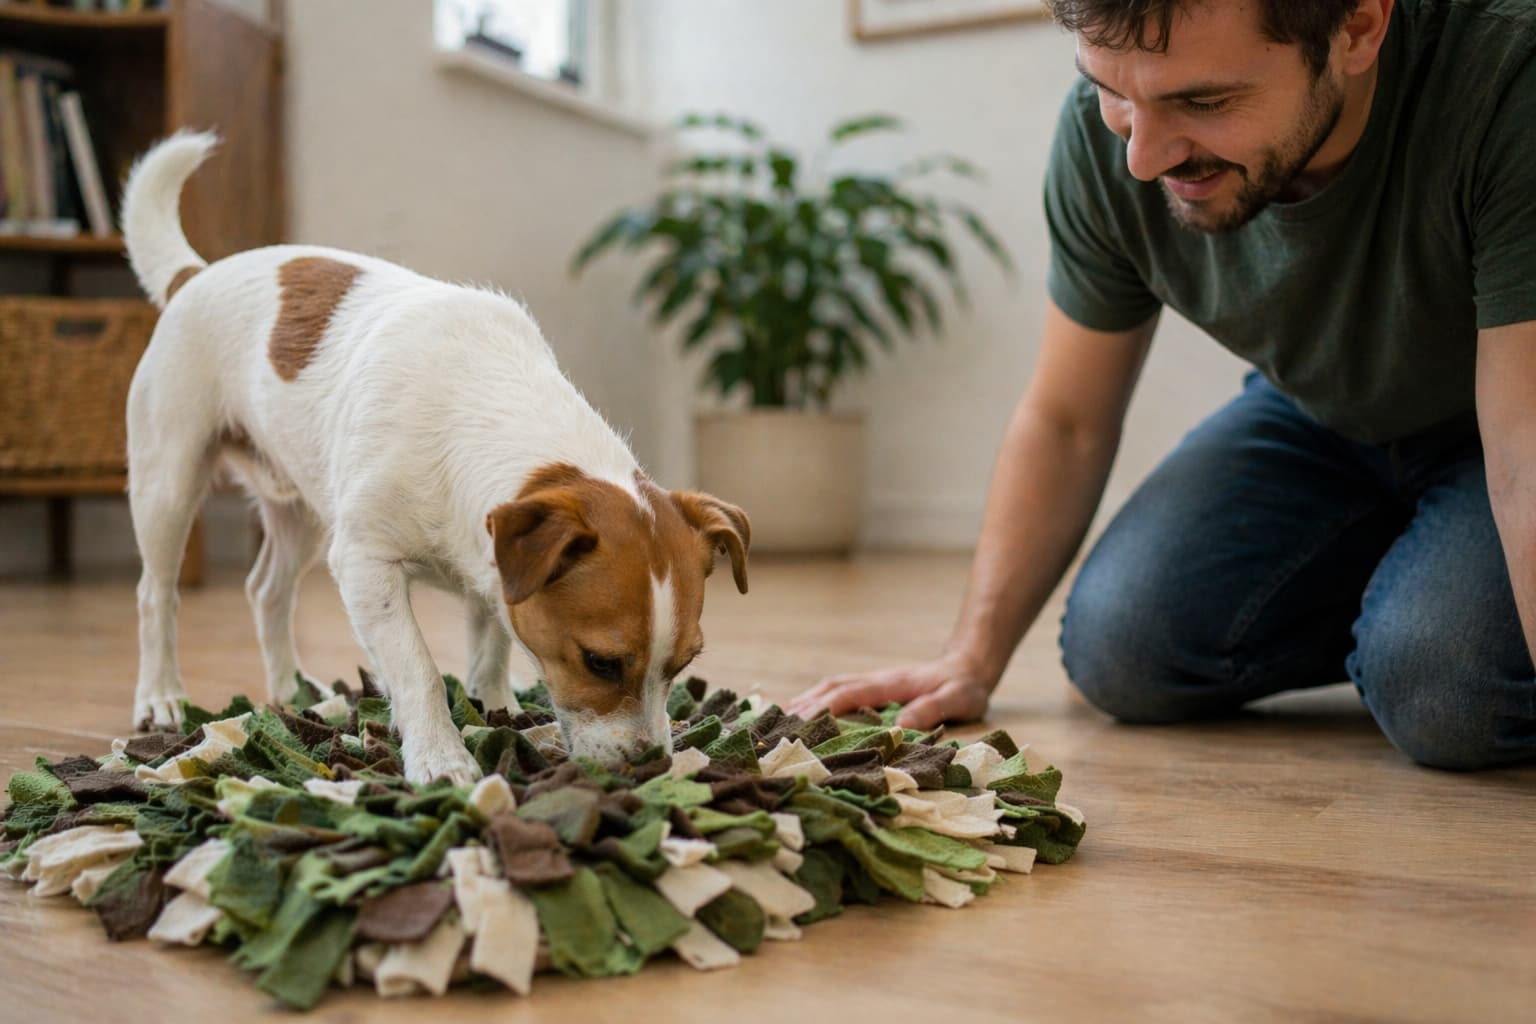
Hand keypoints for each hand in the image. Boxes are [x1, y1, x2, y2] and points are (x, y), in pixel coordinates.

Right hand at [786, 651, 993, 730]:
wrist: (969, 666)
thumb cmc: (963, 687)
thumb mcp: (957, 699)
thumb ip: (931, 709)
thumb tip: (901, 728)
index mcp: (889, 683)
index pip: (849, 693)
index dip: (824, 706)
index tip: (801, 721)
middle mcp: (875, 680)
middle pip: (831, 688)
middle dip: (804, 703)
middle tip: (778, 723)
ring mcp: (873, 683)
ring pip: (831, 688)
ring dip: (807, 700)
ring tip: (782, 719)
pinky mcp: (874, 690)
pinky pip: (840, 693)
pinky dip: (819, 700)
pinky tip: (807, 714)